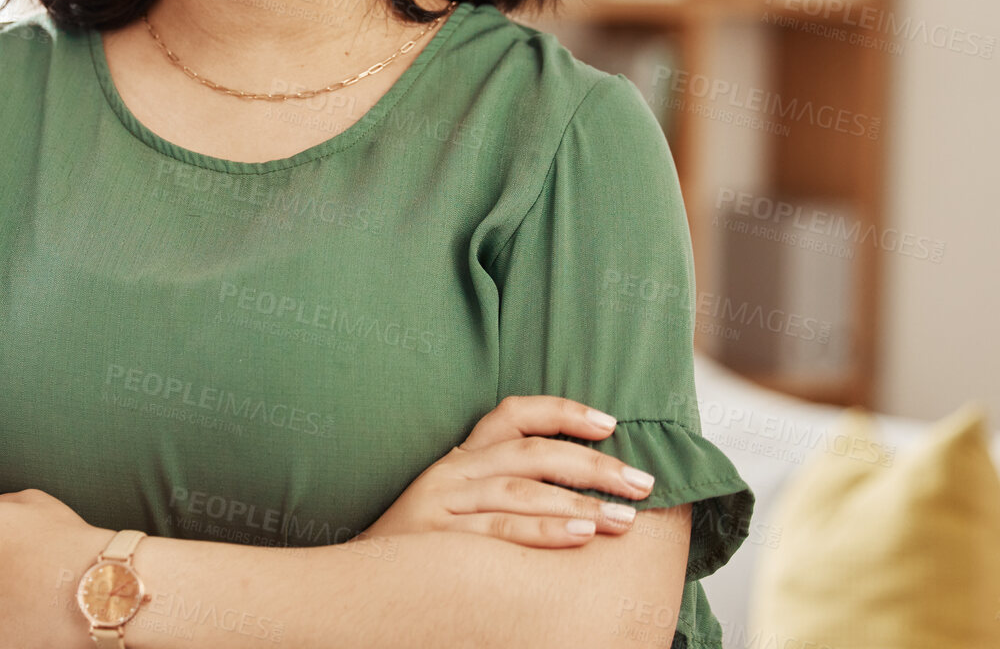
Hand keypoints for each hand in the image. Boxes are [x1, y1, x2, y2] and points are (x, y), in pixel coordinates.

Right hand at [353, 395, 655, 548]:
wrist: (356, 587)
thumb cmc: (420, 551)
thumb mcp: (454, 506)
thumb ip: (502, 490)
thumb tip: (574, 489)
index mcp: (459, 459)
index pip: (513, 415)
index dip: (563, 411)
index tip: (610, 422)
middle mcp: (452, 473)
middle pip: (531, 451)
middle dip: (593, 464)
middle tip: (643, 480)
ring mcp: (444, 505)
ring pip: (522, 488)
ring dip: (581, 500)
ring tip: (627, 517)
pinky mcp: (441, 540)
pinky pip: (502, 530)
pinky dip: (545, 529)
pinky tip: (582, 534)